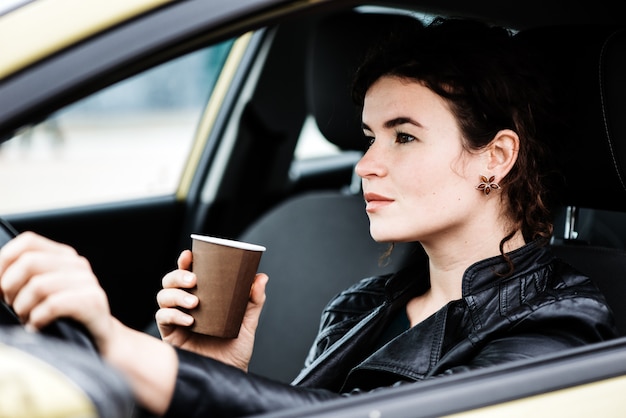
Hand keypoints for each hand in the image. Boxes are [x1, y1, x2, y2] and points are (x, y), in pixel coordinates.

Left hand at [0, 232, 113, 350]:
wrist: (99, 342)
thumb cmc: (63, 319)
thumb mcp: (42, 292)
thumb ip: (25, 278)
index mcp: (63, 256)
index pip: (28, 242)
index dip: (4, 261)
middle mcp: (77, 264)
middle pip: (28, 262)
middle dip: (10, 288)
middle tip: (13, 307)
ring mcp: (87, 281)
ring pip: (38, 285)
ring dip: (22, 308)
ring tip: (26, 319)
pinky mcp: (93, 301)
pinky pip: (53, 305)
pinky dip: (37, 319)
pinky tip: (36, 327)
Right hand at [156, 249, 268, 370]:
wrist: (230, 375)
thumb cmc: (235, 349)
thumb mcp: (248, 322)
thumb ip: (254, 300)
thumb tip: (261, 277)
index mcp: (203, 298)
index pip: (189, 274)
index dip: (185, 262)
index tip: (189, 254)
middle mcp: (186, 306)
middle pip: (170, 282)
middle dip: (177, 276)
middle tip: (193, 279)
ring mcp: (177, 320)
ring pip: (163, 297)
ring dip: (176, 295)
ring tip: (195, 302)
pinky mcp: (171, 336)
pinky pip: (162, 319)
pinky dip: (173, 315)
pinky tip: (189, 320)